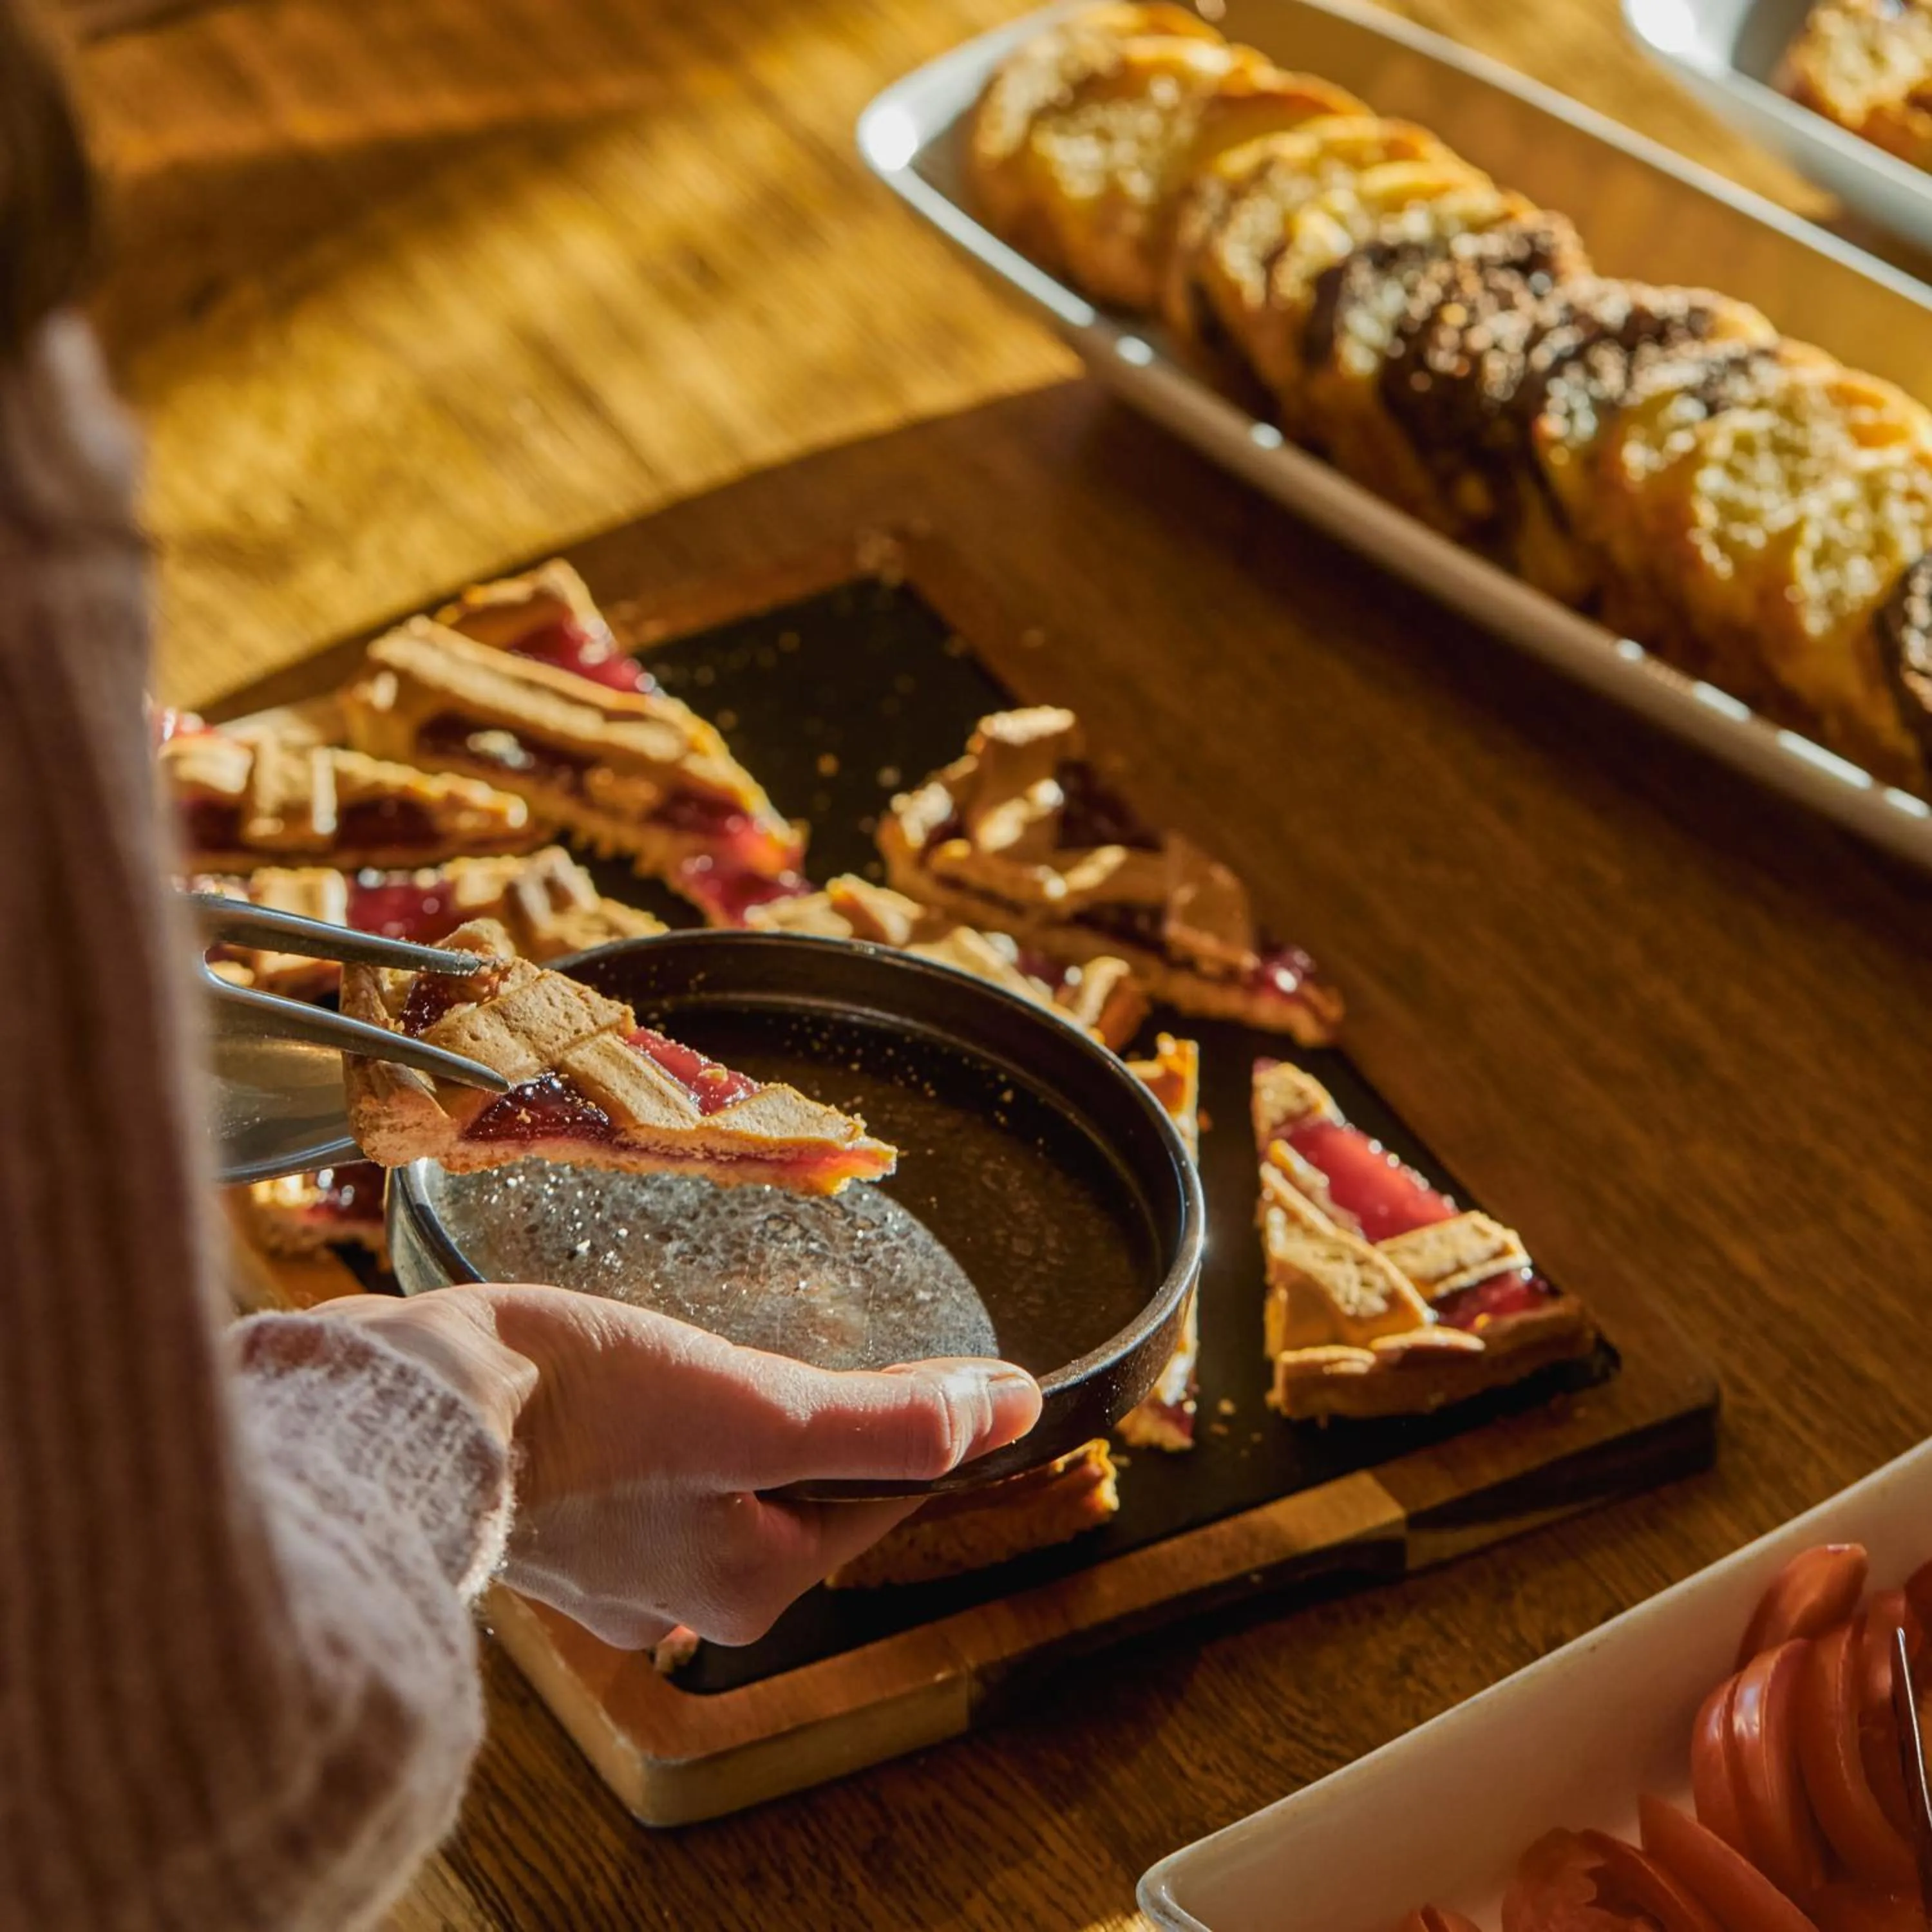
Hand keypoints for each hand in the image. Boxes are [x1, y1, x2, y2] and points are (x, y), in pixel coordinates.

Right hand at [318, 1285, 1040, 1648]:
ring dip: (746, 1421)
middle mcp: (682, 1598)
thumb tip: (1009, 1412)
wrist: (401, 1412)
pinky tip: (651, 1383)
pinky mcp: (553, 1526)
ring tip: (741, 1353)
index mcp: (745, 1585)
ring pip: (723, 1483)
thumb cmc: (577, 1409)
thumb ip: (881, 1421)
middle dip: (829, 1424)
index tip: (958, 1366)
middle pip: (799, 1495)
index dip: (923, 1423)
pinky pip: (650, 1476)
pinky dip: (672, 1430)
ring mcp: (609, 1569)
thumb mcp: (753, 1408)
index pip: (874, 1498)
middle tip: (849, 1346)